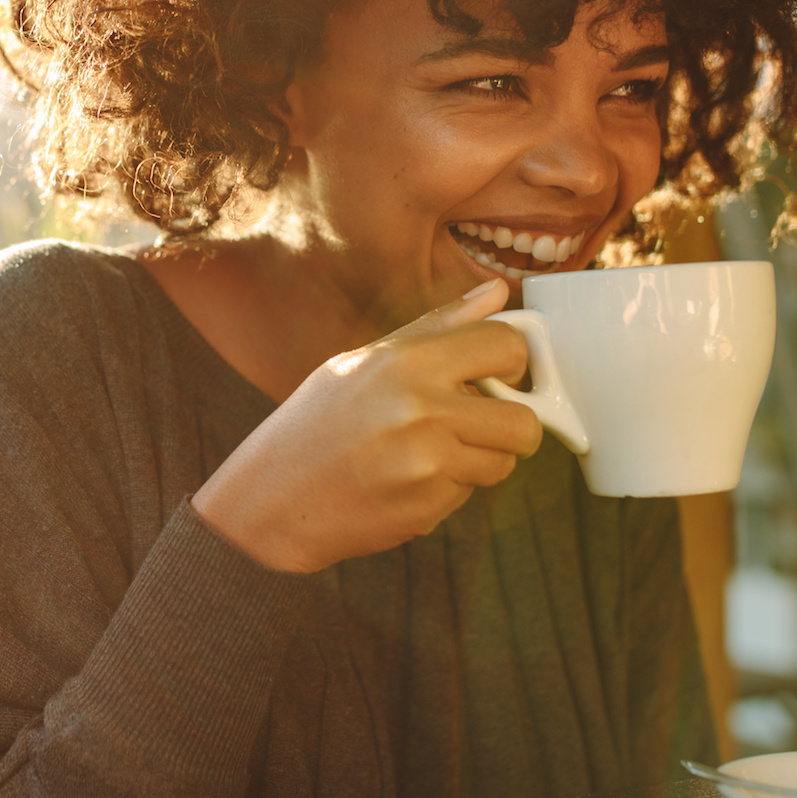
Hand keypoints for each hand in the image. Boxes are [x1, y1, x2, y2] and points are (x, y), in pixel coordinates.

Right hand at [191, 278, 543, 573]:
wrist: (273, 496)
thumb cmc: (319, 420)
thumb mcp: (368, 360)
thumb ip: (440, 327)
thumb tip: (499, 291)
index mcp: (408, 361)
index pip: (507, 347)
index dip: (515, 363)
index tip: (500, 377)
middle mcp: (422, 408)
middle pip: (524, 422)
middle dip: (513, 427)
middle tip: (482, 426)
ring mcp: (426, 462)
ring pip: (503, 463)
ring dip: (480, 461)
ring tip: (431, 453)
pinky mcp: (426, 506)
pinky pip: (470, 494)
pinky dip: (448, 489)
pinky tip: (406, 481)